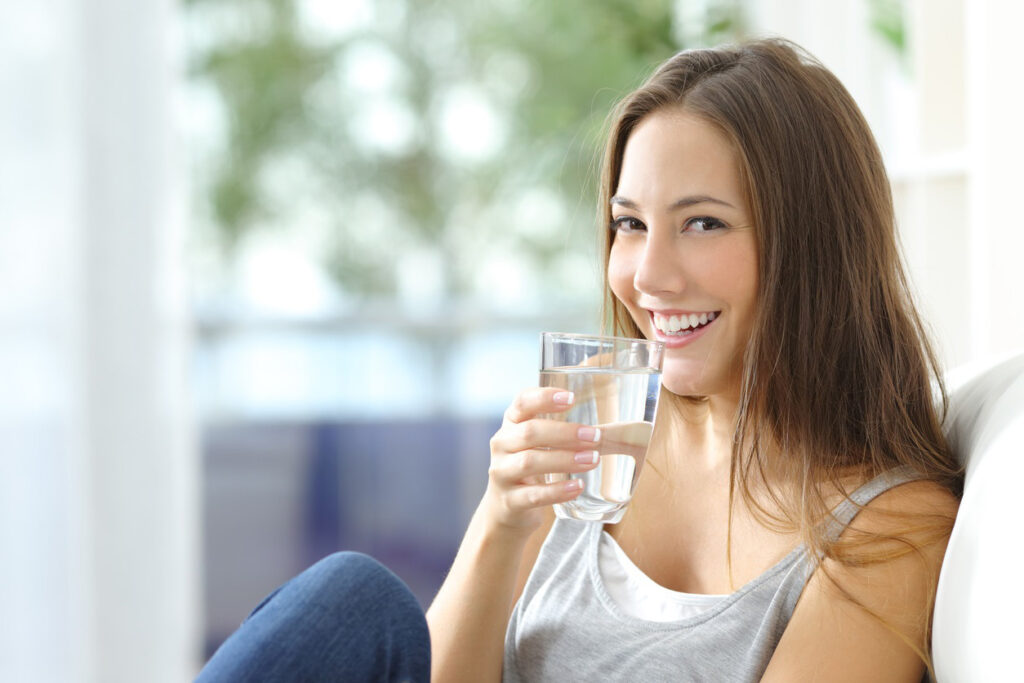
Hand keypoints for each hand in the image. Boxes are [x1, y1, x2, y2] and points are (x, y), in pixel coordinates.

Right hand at [482, 387, 602, 534]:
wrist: (505, 507)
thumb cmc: (530, 465)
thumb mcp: (537, 443)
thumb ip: (561, 431)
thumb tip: (610, 430)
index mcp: (511, 423)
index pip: (522, 402)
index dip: (544, 398)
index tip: (571, 398)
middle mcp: (501, 445)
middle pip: (529, 432)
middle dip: (565, 433)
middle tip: (595, 436)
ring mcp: (501, 473)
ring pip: (529, 462)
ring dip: (564, 459)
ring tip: (592, 460)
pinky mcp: (508, 501)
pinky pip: (534, 495)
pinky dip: (558, 490)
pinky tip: (578, 486)